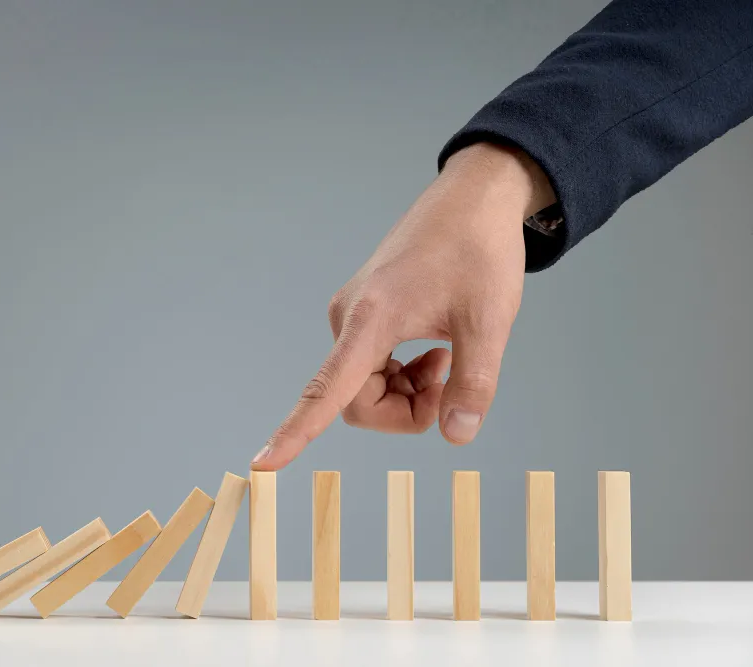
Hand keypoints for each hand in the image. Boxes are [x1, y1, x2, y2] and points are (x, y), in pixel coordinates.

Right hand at [251, 142, 555, 470]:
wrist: (472, 200)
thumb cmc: (479, 250)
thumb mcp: (490, 320)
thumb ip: (473, 383)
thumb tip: (457, 436)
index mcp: (371, 319)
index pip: (326, 390)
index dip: (294, 432)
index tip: (263, 464)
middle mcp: (349, 318)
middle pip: (357, 402)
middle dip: (405, 410)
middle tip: (451, 382)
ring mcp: (353, 315)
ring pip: (364, 387)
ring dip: (406, 391)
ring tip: (446, 357)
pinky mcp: (362, 313)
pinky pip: (369, 367)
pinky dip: (402, 374)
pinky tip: (433, 348)